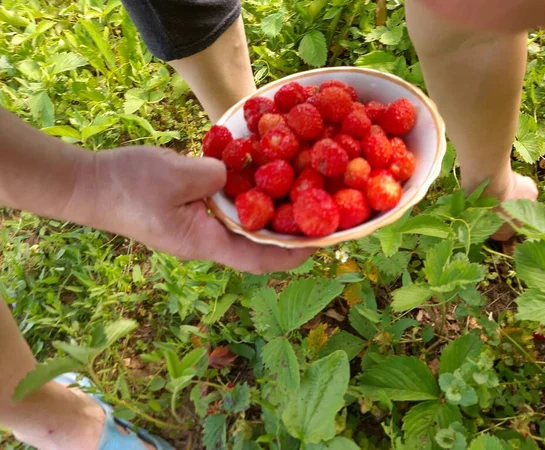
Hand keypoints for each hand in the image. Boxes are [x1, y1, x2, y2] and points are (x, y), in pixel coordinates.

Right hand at [82, 146, 311, 273]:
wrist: (90, 184)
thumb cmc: (128, 185)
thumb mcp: (177, 175)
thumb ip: (216, 175)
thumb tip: (237, 173)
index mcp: (205, 243)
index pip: (257, 259)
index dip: (290, 255)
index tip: (319, 245)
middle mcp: (207, 240)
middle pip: (257, 245)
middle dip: (288, 233)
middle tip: (319, 213)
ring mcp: (199, 226)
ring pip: (243, 226)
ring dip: (270, 213)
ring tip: (299, 193)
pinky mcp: (192, 211)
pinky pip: (227, 207)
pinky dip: (247, 196)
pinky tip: (260, 175)